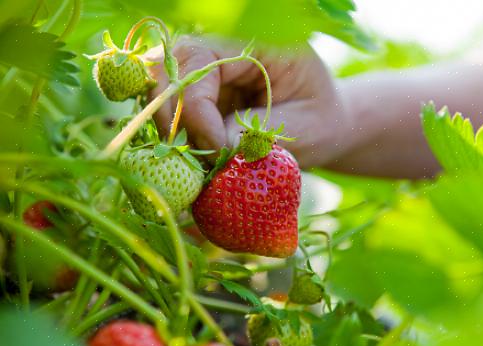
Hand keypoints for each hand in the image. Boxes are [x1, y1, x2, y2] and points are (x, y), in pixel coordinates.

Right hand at [147, 36, 347, 167]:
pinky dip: (175, 139)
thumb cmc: (319, 121)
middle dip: (173, 117)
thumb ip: (260, 132)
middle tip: (198, 158)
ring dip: (170, 130)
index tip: (217, 148)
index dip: (197, 107)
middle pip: (167, 70)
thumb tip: (218, 145)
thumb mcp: (303, 127)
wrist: (321, 127)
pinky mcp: (199, 98)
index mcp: (255, 43)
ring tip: (199, 163)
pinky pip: (168, 113)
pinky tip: (196, 162)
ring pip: (159, 90)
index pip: (200, 60)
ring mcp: (206, 75)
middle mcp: (222, 51)